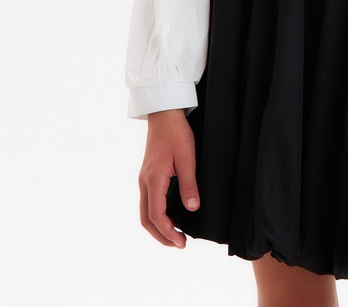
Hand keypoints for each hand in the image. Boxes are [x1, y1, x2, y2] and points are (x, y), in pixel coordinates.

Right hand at [138, 108, 199, 247]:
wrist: (164, 114)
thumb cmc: (176, 133)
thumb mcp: (187, 158)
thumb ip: (189, 184)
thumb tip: (192, 208)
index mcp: (154, 179)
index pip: (157, 215)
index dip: (168, 232)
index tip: (181, 242)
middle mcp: (144, 182)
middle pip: (146, 219)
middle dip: (161, 236)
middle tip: (179, 245)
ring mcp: (144, 178)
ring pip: (144, 212)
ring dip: (157, 227)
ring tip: (174, 235)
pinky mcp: (147, 174)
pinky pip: (147, 202)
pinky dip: (155, 215)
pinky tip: (168, 217)